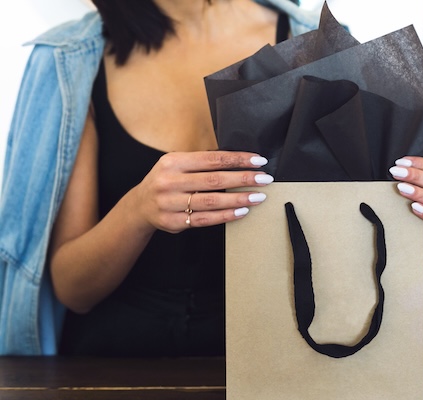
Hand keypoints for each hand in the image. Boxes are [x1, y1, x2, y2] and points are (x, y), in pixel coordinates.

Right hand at [130, 151, 272, 232]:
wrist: (140, 206)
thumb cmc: (167, 181)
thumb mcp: (176, 165)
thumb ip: (201, 163)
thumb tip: (238, 160)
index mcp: (173, 162)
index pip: (212, 159)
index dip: (237, 160)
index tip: (258, 160)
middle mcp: (170, 182)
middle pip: (214, 180)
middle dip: (243, 179)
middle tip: (265, 179)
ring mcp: (170, 203)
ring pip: (211, 201)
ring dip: (238, 199)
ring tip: (258, 197)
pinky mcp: (173, 222)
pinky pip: (205, 219)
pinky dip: (226, 216)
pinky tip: (242, 212)